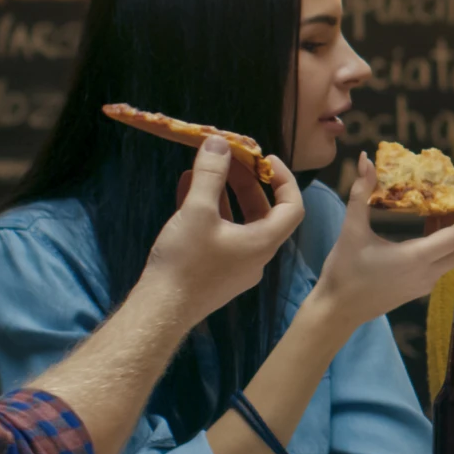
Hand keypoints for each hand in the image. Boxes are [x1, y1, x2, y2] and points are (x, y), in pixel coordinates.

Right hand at [145, 137, 305, 323]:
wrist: (160, 310)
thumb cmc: (185, 261)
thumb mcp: (197, 211)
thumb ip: (210, 174)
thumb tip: (218, 142)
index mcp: (264, 242)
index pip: (292, 207)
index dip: (284, 179)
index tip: (265, 158)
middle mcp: (256, 255)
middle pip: (262, 211)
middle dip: (246, 182)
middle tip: (229, 158)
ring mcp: (235, 266)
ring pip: (238, 222)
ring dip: (224, 194)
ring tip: (204, 169)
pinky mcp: (214, 271)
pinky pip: (219, 234)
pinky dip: (209, 211)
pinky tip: (187, 190)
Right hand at [310, 151, 453, 328]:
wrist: (337, 311)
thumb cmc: (344, 273)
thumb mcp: (350, 230)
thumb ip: (360, 194)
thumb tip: (365, 160)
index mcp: (417, 257)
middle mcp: (429, 272)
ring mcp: (427, 281)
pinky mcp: (421, 285)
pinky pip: (445, 259)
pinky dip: (449, 239)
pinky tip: (436, 219)